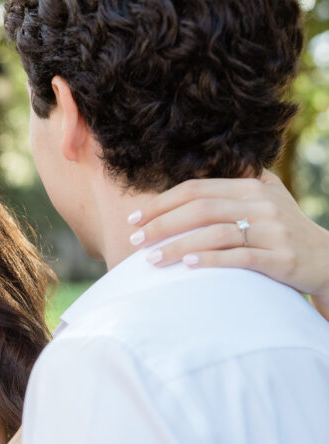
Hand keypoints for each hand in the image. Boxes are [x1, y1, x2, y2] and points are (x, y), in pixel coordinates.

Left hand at [129, 171, 328, 309]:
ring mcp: (273, 231)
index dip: (162, 203)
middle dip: (162, 225)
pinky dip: (210, 260)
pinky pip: (239, 257)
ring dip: (177, 245)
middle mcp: (262, 204)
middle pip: (200, 208)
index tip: (135, 219)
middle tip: (134, 241)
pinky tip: (186, 265)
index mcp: (252, 187)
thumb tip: (195, 178)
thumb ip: (238, 185)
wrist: (328, 260)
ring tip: (151, 260)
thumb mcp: (267, 200)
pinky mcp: (281, 259)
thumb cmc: (285, 232)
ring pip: (215, 233)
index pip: (197, 188)